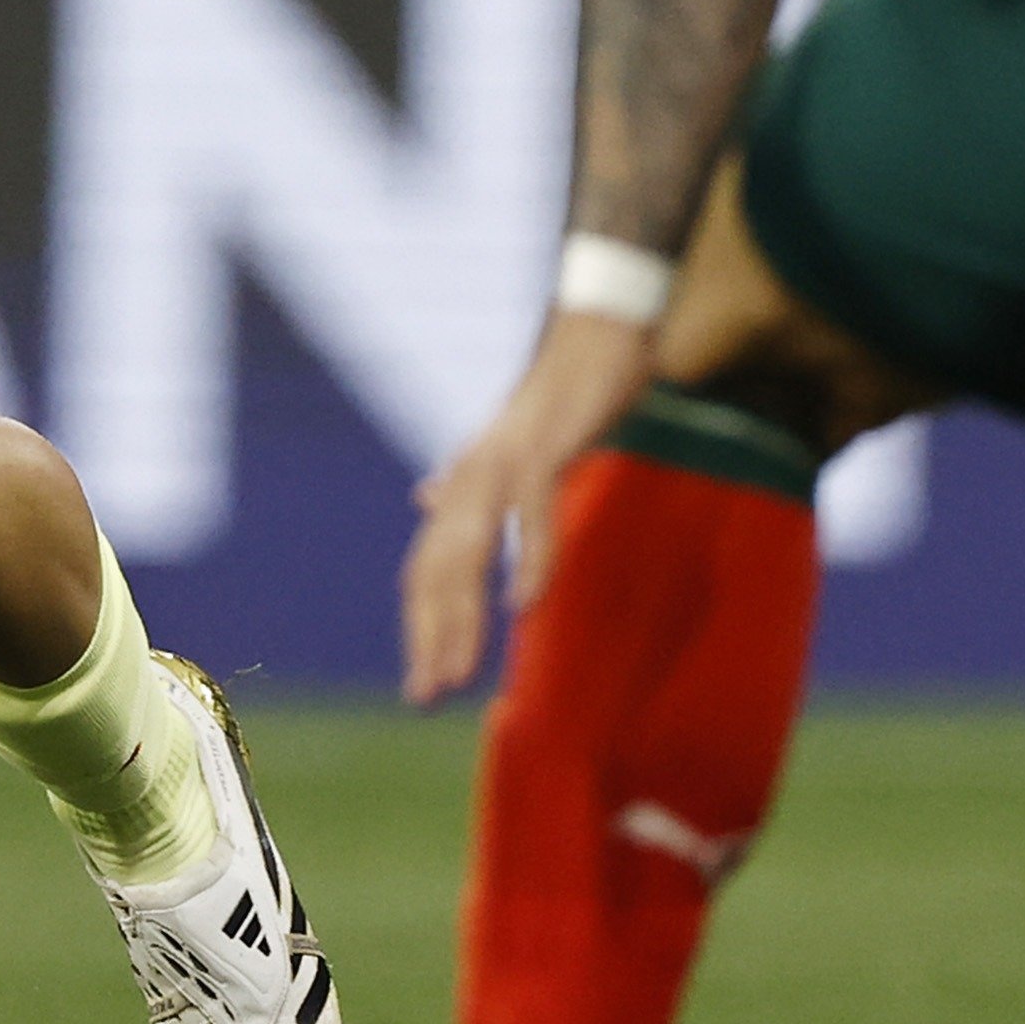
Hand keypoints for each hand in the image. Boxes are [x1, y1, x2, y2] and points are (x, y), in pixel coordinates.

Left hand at [400, 309, 655, 705]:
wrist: (601, 326)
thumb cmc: (567, 391)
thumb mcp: (515, 447)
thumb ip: (474, 480)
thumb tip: (428, 493)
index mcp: (467, 481)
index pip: (429, 566)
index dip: (423, 625)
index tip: (423, 683)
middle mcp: (473, 473)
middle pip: (435, 567)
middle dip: (429, 636)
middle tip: (426, 696)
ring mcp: (506, 459)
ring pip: (467, 546)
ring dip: (461, 614)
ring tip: (457, 672)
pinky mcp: (546, 445)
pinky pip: (532, 512)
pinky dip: (526, 558)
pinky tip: (525, 603)